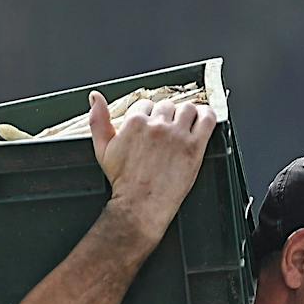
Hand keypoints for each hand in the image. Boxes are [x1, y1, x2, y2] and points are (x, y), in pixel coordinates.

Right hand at [88, 91, 216, 249]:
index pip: (146, 104)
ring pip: (187, 108)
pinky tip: (204, 118)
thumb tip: (95, 98)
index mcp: (136, 121)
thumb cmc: (123, 181)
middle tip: (167, 131)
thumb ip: (98, 120)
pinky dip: (207, 115)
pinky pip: (207, 120)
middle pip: (167, 105)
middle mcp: (157, 125)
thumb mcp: (103, 148)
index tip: (152, 126)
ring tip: (185, 126)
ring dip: (186, 114)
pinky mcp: (194, 147)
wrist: (140, 204)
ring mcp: (177, 135)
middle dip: (167, 115)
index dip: (149, 115)